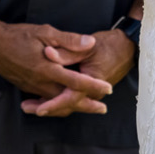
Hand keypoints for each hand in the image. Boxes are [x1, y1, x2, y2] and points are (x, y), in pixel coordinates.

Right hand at [0, 15, 113, 112]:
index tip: (108, 89)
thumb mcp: (45, 32)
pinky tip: (62, 103)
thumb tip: (91, 43)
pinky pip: (45, 100)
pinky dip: (57, 104)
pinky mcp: (26, 87)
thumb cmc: (18, 35)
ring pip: (57, 102)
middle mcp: (41, 82)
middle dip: (86, 105)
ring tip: (87, 107)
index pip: (76, 81)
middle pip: (68, 99)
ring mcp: (32, 87)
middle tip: (102, 109)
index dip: (94, 86)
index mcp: (49, 69)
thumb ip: (69, 40)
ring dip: (73, 105)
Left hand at [20, 28, 136, 117]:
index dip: (53, 103)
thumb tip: (47, 53)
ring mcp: (91, 93)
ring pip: (68, 104)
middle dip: (46, 107)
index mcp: (92, 82)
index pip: (70, 98)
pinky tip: (44, 97)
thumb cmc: (109, 45)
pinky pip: (72, 98)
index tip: (39, 108)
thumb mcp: (88, 46)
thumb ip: (67, 50)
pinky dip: (58, 99)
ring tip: (30, 105)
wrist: (128, 47)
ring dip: (50, 104)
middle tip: (26, 107)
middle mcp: (92, 92)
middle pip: (66, 105)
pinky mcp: (89, 90)